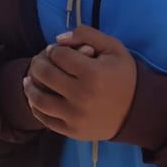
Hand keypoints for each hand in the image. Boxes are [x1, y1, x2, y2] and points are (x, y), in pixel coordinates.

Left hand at [23, 26, 137, 140]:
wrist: (138, 110)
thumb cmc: (123, 75)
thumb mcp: (113, 48)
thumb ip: (87, 34)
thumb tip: (58, 39)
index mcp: (93, 74)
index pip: (58, 55)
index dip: (53, 49)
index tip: (55, 50)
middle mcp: (82, 96)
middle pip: (45, 74)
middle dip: (38, 63)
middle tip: (38, 61)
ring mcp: (76, 117)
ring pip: (39, 99)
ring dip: (30, 85)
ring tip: (29, 78)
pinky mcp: (73, 132)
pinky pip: (45, 119)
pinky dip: (35, 106)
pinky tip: (34, 97)